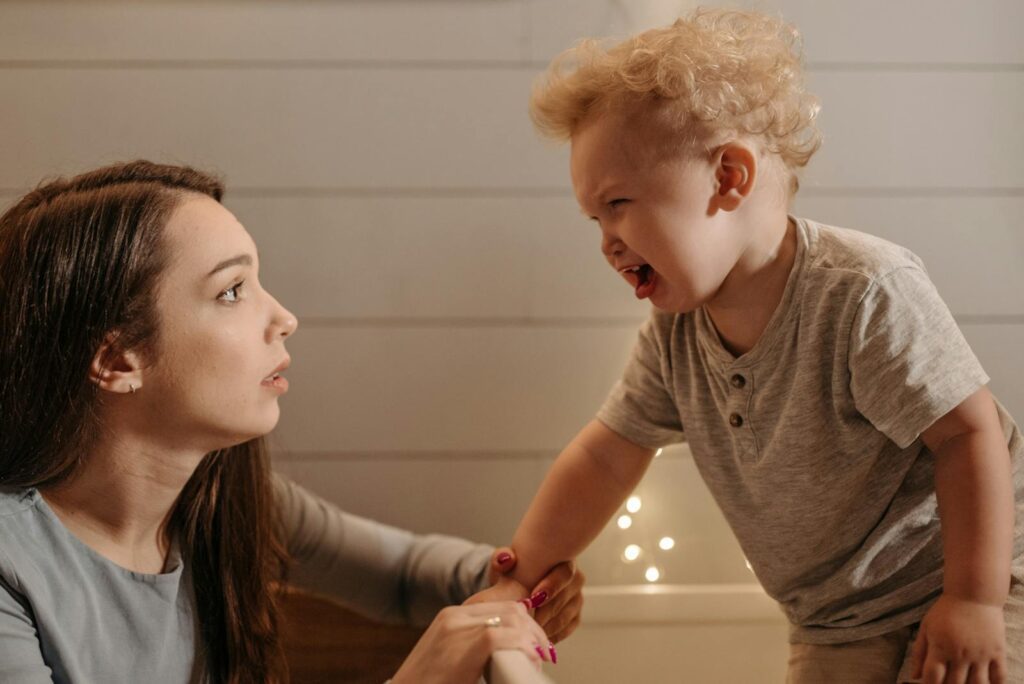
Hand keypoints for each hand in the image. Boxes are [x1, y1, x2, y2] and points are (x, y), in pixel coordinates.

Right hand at [391, 601, 550, 683]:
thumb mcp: (452, 659)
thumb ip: (475, 647)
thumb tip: (511, 652)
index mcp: (452, 616)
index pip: (501, 606)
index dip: (525, 623)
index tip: (536, 642)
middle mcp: (454, 615)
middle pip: (511, 609)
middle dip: (534, 630)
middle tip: (544, 652)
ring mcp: (456, 628)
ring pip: (511, 619)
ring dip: (532, 639)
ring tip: (539, 659)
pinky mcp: (462, 646)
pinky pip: (501, 636)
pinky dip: (523, 647)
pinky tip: (530, 660)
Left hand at [479, 546, 585, 642]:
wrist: (516, 586)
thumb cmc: (514, 572)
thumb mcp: (505, 563)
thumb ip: (502, 557)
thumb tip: (506, 560)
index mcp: (562, 560)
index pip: (565, 573)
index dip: (552, 586)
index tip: (534, 598)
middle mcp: (574, 579)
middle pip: (565, 597)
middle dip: (545, 611)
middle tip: (526, 620)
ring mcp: (576, 599)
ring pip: (565, 616)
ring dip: (546, 625)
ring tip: (526, 630)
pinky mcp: (574, 617)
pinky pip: (565, 630)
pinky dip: (550, 634)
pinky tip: (535, 636)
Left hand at [911, 594, 1006, 682]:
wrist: (973, 594)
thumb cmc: (946, 610)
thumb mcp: (926, 628)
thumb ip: (918, 653)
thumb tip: (913, 676)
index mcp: (940, 648)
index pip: (932, 678)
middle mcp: (960, 654)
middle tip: (947, 682)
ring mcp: (981, 655)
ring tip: (964, 682)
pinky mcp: (997, 652)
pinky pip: (1000, 677)